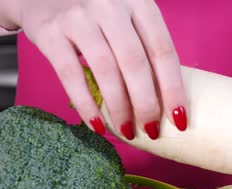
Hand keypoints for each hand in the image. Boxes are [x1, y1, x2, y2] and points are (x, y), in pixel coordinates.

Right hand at [3, 0, 187, 139]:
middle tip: (151, 130)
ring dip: (120, 107)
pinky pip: (71, 75)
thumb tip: (167, 101)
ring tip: (127, 131)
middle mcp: (110, 6)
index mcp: (139, 3)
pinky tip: (97, 125)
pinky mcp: (50, 31)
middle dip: (147, 104)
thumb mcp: (128, 19)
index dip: (173, 89)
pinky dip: (86, 104)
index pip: (163, 50)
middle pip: (135, 63)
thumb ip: (145, 47)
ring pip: (106, 70)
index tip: (179, 118)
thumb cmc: (97, 15)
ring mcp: (78, 17)